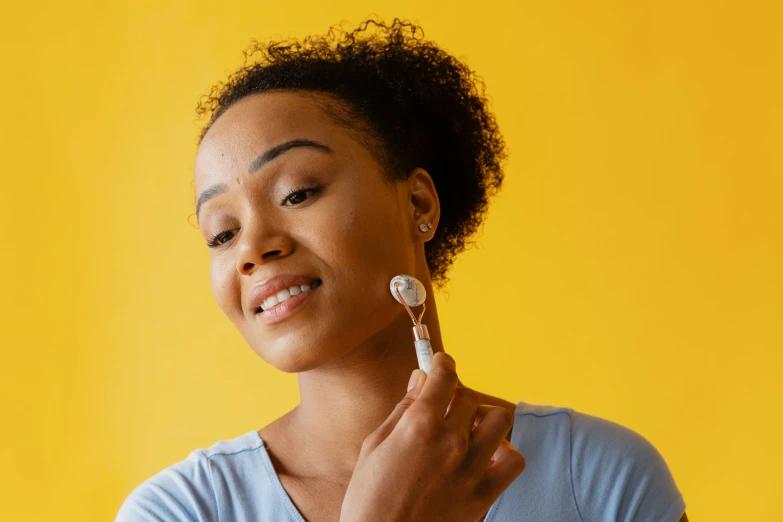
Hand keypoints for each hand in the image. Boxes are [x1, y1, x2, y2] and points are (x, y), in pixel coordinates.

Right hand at [340, 352, 525, 521]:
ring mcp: (470, 469)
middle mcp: (450, 442)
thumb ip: (402, 409)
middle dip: (457, 394)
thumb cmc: (369, 498)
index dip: (442, 363)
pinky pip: (513, 461)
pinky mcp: (484, 495)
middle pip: (469, 396)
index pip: (444, 376)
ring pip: (498, 420)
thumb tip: (420, 380)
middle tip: (445, 405)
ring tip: (468, 429)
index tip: (441, 363)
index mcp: (419, 426)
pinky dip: (504, 452)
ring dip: (483, 418)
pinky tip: (486, 455)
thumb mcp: (374, 445)